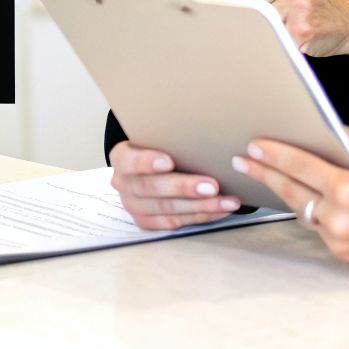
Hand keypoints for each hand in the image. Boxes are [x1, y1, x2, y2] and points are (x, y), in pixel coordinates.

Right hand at [108, 141, 240, 229]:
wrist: (145, 165)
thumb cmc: (158, 145)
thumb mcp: (157, 136)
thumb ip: (170, 136)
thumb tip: (204, 125)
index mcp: (121, 158)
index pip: (130, 161)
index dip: (147, 162)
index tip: (169, 161)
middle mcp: (124, 184)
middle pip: (151, 189)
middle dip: (184, 188)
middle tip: (212, 186)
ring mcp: (134, 206)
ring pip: (167, 209)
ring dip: (201, 206)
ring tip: (227, 202)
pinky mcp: (147, 222)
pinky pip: (175, 223)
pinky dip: (201, 217)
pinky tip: (221, 210)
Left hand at [204, 0, 348, 69]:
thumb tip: (212, 0)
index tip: (196, 2)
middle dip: (225, 15)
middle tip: (206, 26)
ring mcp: (299, 1)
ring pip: (255, 21)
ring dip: (248, 32)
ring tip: (245, 38)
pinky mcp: (302, 27)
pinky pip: (272, 39)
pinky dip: (267, 45)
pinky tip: (270, 47)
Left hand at [230, 128, 348, 275]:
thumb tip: (328, 130)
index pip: (300, 165)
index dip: (273, 154)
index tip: (253, 146)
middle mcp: (339, 217)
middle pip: (291, 190)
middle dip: (264, 174)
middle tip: (244, 162)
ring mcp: (338, 239)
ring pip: (303, 210)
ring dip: (286, 193)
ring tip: (268, 176)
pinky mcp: (341, 255)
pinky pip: (317, 228)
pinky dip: (312, 212)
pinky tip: (305, 199)